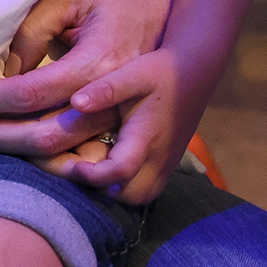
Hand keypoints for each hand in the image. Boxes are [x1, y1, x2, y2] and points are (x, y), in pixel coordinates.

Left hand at [0, 0, 189, 200]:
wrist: (180, 16)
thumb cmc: (117, 0)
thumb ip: (32, 32)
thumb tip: (5, 72)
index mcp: (96, 63)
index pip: (28, 92)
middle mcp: (114, 102)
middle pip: (44, 138)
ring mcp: (129, 125)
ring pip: (68, 164)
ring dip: (23, 158)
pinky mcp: (138, 139)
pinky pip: (94, 170)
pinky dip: (59, 168)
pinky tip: (29, 152)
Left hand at [47, 47, 192, 202]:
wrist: (195, 71)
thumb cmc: (160, 71)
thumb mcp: (131, 74)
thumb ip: (105, 89)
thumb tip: (76, 102)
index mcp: (148, 137)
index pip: (121, 170)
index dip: (93, 175)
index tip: (71, 164)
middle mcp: (161, 157)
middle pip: (132, 195)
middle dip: (101, 190)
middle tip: (76, 168)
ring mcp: (167, 163)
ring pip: (141, 195)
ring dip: (114, 191)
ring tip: (89, 168)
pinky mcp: (168, 162)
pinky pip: (147, 187)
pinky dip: (125, 185)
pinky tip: (106, 164)